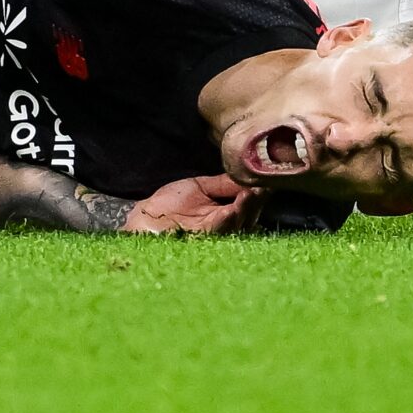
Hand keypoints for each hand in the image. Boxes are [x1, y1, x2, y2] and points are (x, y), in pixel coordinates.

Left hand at [122, 175, 260, 236]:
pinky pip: (222, 226)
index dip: (258, 191)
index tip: (266, 178)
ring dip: (248, 206)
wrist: (147, 218)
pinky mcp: (206, 237)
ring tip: (253, 192)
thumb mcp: (200, 186)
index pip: (249, 202)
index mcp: (227, 213)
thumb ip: (224, 183)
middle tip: (263, 185)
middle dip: (256, 199)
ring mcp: (218, 233)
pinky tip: (238, 204)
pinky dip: (232, 215)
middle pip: (249, 213)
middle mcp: (227, 226)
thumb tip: (248, 175)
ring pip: (240, 221)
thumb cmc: (172, 204)